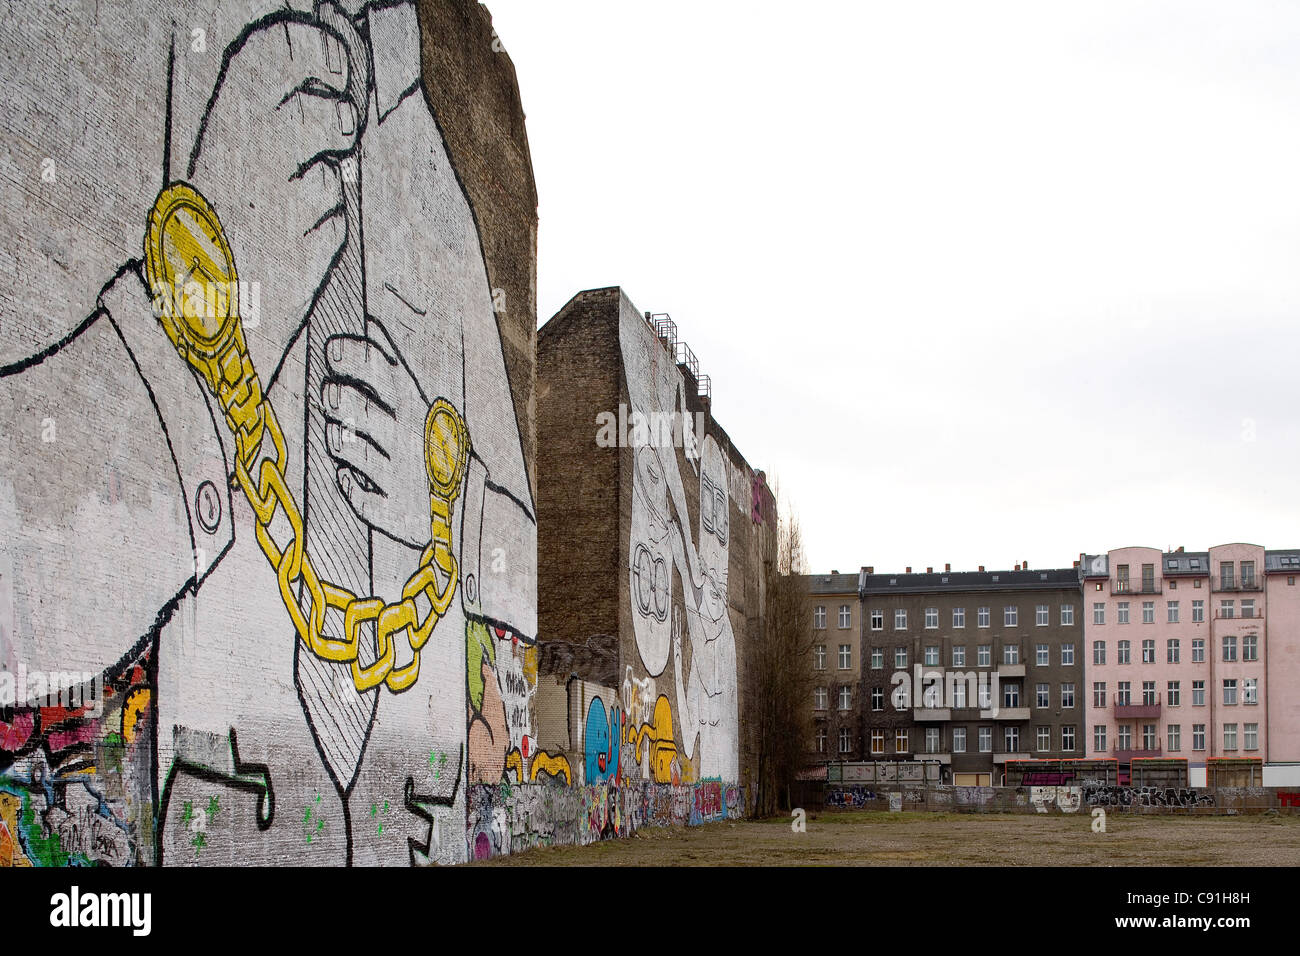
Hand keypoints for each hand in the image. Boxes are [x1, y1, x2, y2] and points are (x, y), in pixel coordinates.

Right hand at [187, 15, 358, 373]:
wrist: (187, 324)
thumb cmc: (196, 244)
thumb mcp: (209, 170)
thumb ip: (254, 127)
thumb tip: (319, 97)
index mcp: (216, 130)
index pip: (273, 59)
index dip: (315, 52)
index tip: (333, 63)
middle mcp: (252, 160)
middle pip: (321, 113)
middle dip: (337, 118)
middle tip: (337, 128)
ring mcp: (284, 206)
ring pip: (331, 177)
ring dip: (321, 193)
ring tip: (285, 215)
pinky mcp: (310, 251)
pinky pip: (335, 227)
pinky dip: (322, 236)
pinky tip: (290, 250)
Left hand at [321, 319, 433, 548]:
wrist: (473, 506)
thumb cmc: (441, 449)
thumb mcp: (428, 406)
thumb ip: (396, 373)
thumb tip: (372, 327)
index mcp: (418, 407)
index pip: (379, 370)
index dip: (350, 356)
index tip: (332, 351)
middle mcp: (408, 438)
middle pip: (360, 409)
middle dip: (337, 398)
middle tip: (330, 394)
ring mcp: (401, 476)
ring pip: (352, 451)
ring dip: (338, 439)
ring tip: (338, 435)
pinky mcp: (395, 511)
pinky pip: (360, 498)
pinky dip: (350, 486)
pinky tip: (347, 476)